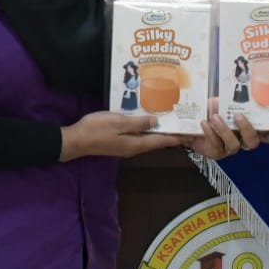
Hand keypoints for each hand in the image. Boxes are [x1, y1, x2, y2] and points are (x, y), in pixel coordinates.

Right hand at [59, 111, 183, 161]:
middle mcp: (134, 147)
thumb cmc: (97, 129)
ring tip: (173, 121)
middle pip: (158, 141)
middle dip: (173, 134)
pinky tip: (150, 121)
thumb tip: (157, 122)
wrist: (75, 140)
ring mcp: (127, 146)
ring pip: (149, 138)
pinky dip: (149, 129)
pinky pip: (140, 136)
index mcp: (136, 144)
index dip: (177, 137)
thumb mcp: (118, 122)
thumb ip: (138, 123)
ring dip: (161, 131)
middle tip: (186, 125)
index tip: (192, 134)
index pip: (162, 141)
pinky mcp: (120, 142)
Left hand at [184, 99, 268, 159]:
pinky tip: (205, 123)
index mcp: (250, 126)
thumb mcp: (224, 100)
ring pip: (235, 145)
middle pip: (253, 142)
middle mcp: (243, 139)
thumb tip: (243, 88)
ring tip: (215, 117)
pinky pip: (217, 146)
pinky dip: (211, 133)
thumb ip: (235, 99)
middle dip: (247, 129)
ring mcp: (230, 147)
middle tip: (238, 116)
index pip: (267, 133)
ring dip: (225, 130)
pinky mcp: (217, 152)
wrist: (193, 119)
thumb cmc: (213, 109)